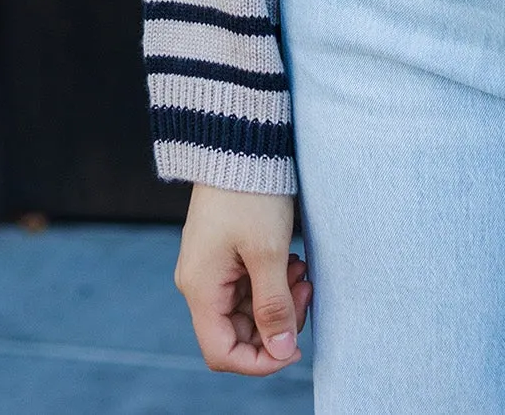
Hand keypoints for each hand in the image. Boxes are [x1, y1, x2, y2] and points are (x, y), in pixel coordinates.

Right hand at [174, 184, 312, 374]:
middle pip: (236, 331)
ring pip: (246, 308)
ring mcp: (211, 267)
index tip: (294, 348)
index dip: (259, 361)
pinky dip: (273, 280)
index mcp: (201, 288)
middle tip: (305, 290)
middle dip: (276, 321)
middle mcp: (199, 283)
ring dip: (278, 298)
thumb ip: (275, 306)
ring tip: (301, 270)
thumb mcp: (269, 253)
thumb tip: (282, 352)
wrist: (240, 141)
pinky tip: (291, 260)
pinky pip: (248, 284)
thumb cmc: (251, 193)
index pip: (222, 351)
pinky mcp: (224, 252)